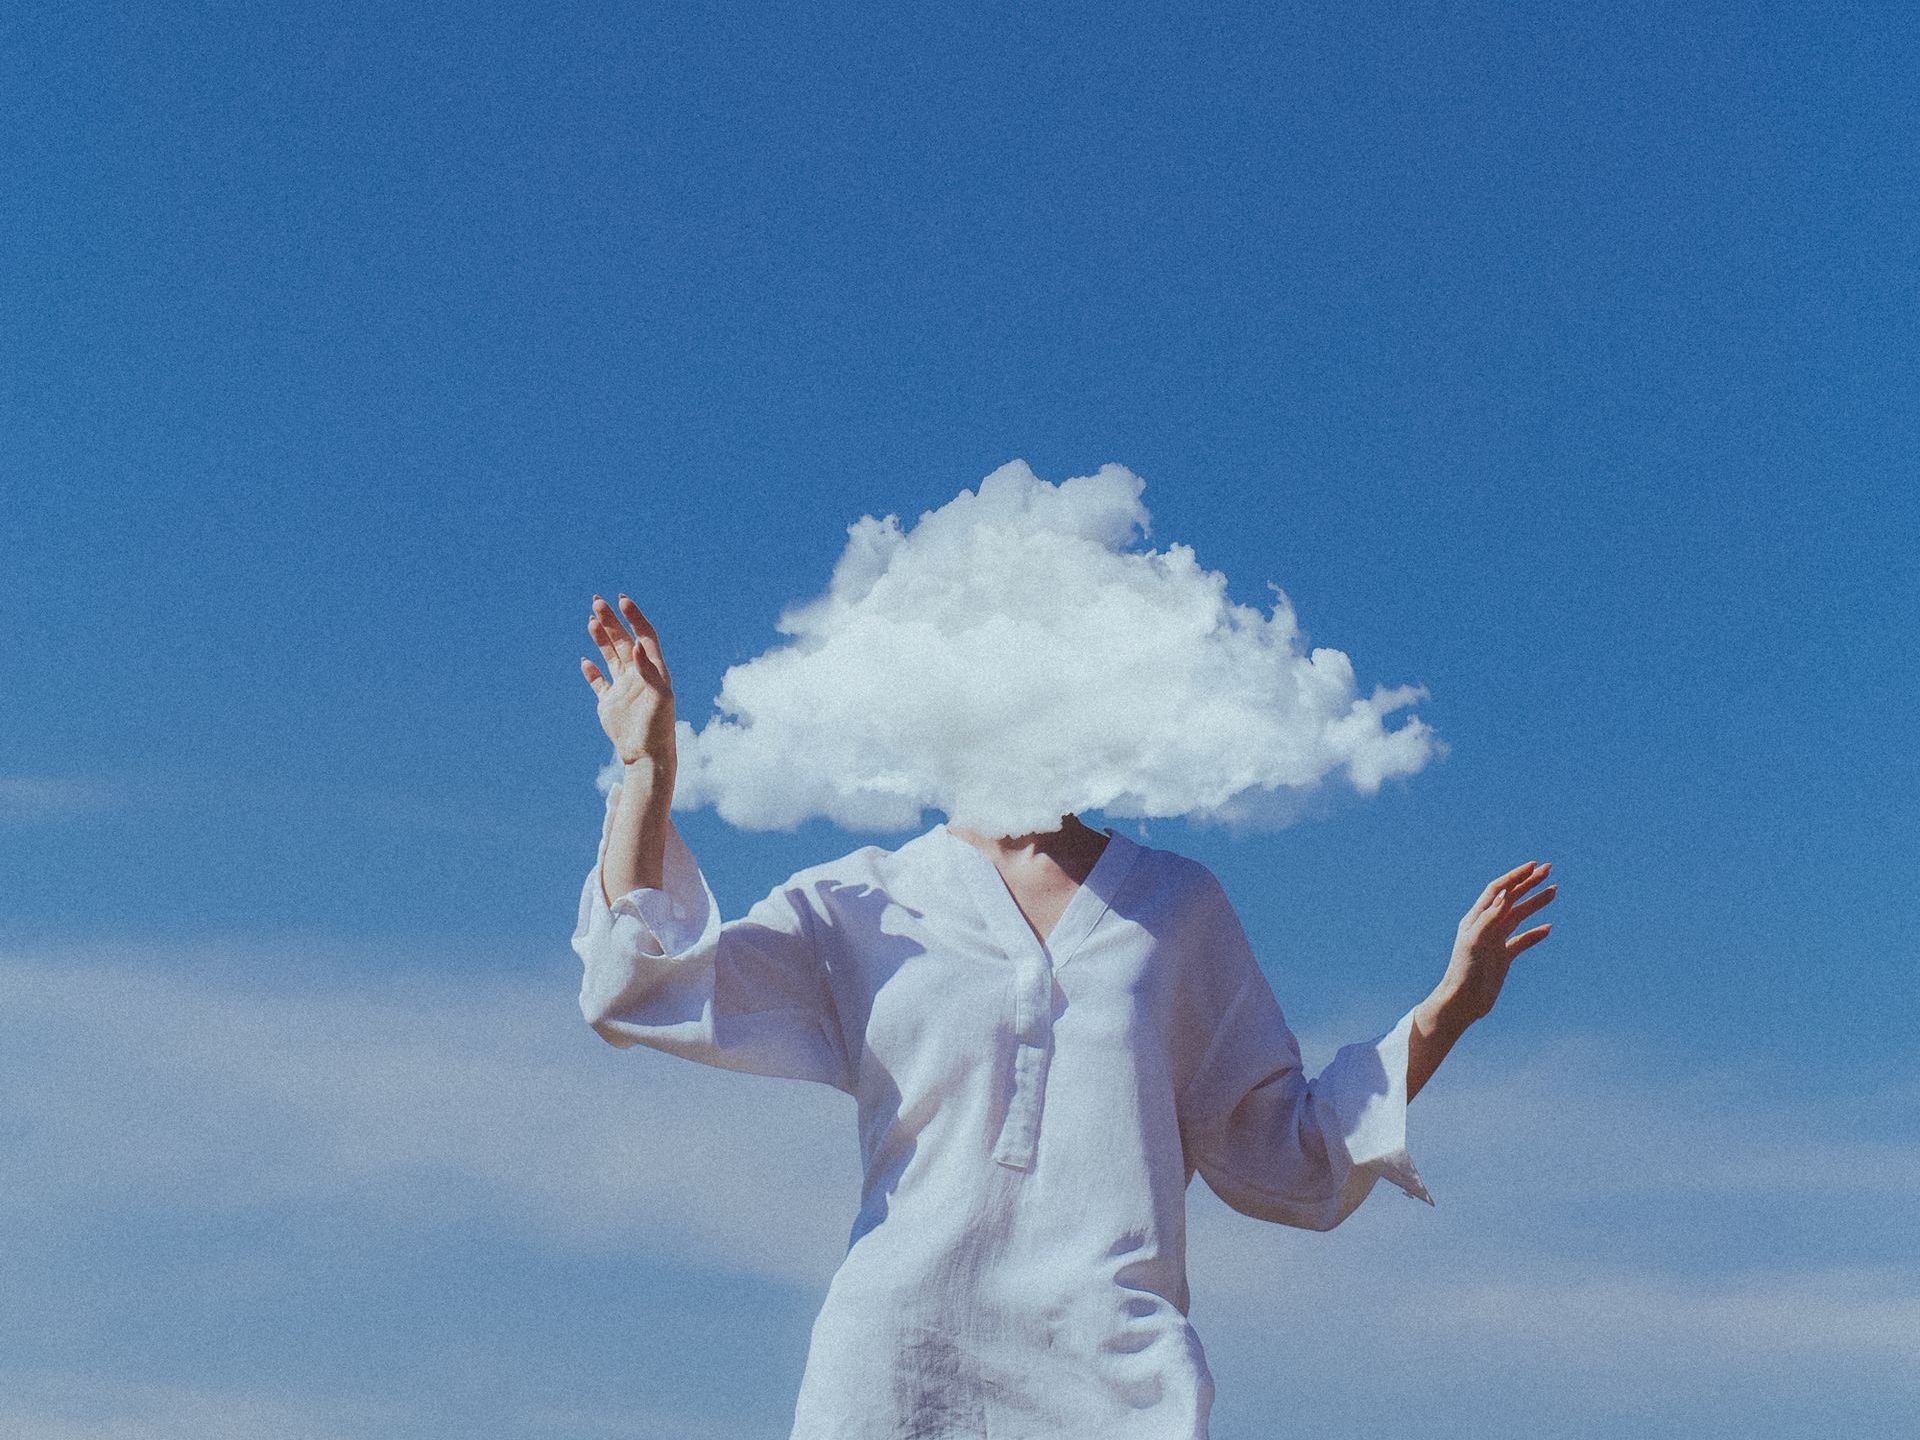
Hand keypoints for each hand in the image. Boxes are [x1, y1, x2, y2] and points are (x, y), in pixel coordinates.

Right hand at [580, 594, 676, 772]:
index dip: (634, 617)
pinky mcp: (610, 704)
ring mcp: (623, 688)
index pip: (644, 635)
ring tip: (591, 620)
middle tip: (597, 601)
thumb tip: (635, 646)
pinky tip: (585, 661)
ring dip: (601, 638)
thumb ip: (649, 671)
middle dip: (611, 620)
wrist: (647, 755)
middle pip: (623, 640)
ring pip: (610, 656)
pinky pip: (599, 683)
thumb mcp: (659, 697)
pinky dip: (591, 672)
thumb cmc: (659, 727)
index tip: (622, 600)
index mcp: (653, 670)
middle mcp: (638, 675)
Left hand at [1438, 860, 1557, 1022]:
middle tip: (1549, 870)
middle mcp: (1485, 926)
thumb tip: (1504, 895)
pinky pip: (1521, 941)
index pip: (1497, 890)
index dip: (1515, 877)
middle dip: (1528, 883)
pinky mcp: (1502, 958)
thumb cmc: (1464, 972)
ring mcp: (1495, 941)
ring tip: (1554, 891)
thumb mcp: (1475, 942)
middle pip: (1510, 899)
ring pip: (1518, 917)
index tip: (1533, 866)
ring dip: (1535, 903)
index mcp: (1476, 919)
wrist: (1462, 1001)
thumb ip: (1489, 919)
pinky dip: (1535, 934)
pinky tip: (1548, 928)